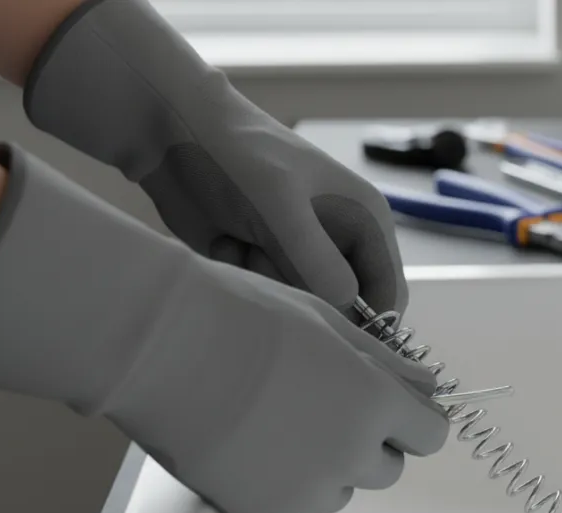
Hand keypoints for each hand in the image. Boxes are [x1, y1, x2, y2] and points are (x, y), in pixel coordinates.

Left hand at [23, 0, 404, 314]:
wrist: (173, 133)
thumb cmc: (238, 158)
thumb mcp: (280, 206)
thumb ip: (317, 262)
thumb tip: (349, 311)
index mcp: (366, 221)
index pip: (389, 293)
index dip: (369, 322)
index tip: (327, 330)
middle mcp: (341, 241)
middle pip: (344, 306)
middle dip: (306, 296)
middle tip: (270, 263)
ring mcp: (302, 251)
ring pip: (304, 303)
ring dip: (270, 283)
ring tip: (245, 244)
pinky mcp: (266, 259)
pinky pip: (270, 294)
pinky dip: (245, 276)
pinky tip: (227, 243)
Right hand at [121, 260, 449, 512]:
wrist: (161, 345)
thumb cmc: (243, 317)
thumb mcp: (329, 324)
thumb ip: (386, 364)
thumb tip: (427, 388)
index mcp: (376, 403)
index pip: (429, 434)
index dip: (411, 420)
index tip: (389, 409)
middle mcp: (352, 454)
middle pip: (387, 468)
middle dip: (367, 444)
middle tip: (318, 408)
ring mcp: (310, 492)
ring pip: (340, 492)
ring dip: (323, 468)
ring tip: (272, 424)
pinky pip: (294, 511)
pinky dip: (278, 489)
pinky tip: (246, 449)